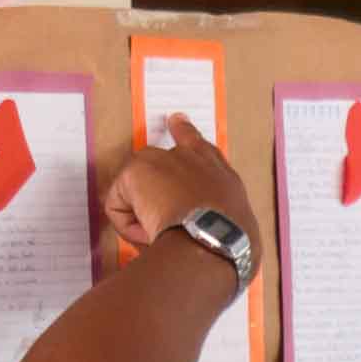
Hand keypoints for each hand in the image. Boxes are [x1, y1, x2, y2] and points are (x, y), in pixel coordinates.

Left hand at [107, 118, 259, 254]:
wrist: (213, 240)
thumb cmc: (233, 241)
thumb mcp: (241, 227)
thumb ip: (222, 221)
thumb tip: (216, 235)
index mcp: (221, 176)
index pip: (202, 148)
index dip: (186, 134)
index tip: (176, 120)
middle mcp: (193, 160)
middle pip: (157, 157)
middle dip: (147, 176)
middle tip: (139, 191)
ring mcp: (163, 162)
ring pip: (135, 187)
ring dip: (138, 211)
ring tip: (154, 235)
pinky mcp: (136, 173)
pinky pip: (119, 208)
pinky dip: (127, 226)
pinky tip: (145, 236)